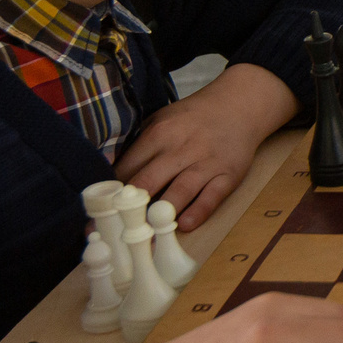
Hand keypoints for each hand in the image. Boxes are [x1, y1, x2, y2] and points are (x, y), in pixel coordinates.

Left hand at [113, 62, 296, 230]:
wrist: (239, 106)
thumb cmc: (193, 118)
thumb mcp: (161, 119)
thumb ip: (139, 144)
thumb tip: (112, 173)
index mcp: (159, 134)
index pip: (128, 168)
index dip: (113, 192)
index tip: (103, 211)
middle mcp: (181, 148)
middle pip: (149, 181)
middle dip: (130, 207)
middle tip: (117, 229)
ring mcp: (206, 163)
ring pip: (180, 191)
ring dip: (162, 214)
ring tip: (147, 235)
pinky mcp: (228, 175)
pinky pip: (212, 197)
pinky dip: (198, 211)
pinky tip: (185, 225)